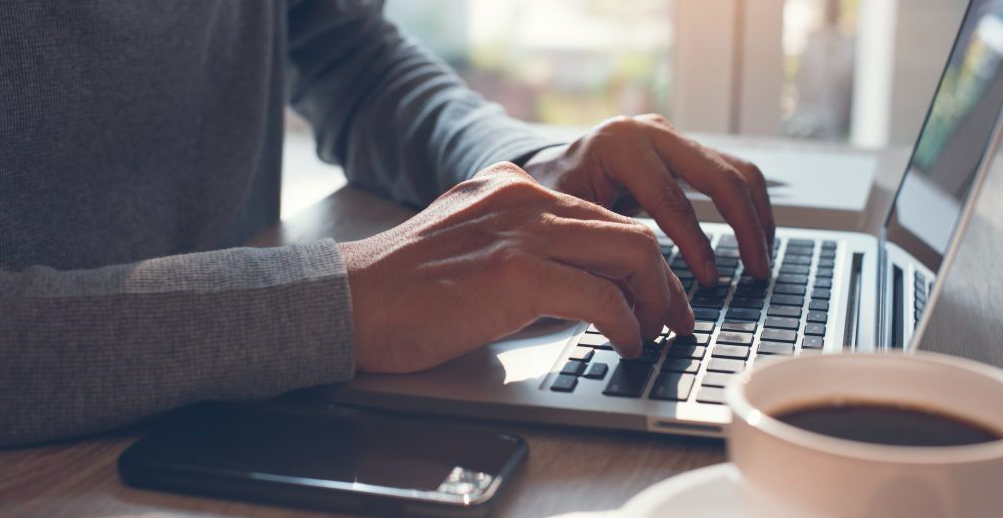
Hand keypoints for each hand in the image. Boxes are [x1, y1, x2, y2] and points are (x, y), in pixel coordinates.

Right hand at [337, 163, 693, 372]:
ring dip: (656, 299)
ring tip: (653, 333)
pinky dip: (627, 323)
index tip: (654, 293)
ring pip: (632, 252)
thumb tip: (576, 285)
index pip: (602, 216)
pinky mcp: (517, 273)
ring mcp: (522, 231)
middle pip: (629, 229)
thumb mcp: (469, 244)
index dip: (640, 259)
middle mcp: (525, 197)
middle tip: (674, 318)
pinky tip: (623, 342)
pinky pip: (602, 295)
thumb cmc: (401, 288)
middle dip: (664, 280)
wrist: (349, 300)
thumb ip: (520, 248)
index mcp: (512, 187)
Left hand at [523, 115, 774, 285]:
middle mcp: (651, 132)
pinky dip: (749, 206)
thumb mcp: (567, 217)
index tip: (710, 281)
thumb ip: (605, 242)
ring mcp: (672, 135)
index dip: (696, 246)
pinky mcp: (685, 146)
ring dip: (757, 216)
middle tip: (757, 272)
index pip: (671, 200)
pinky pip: (731, 172)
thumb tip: (646, 288)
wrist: (547, 168)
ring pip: (737, 170)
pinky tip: (754, 238)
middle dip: (745, 227)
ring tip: (762, 259)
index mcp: (619, 147)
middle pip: (719, 177)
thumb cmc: (550, 198)